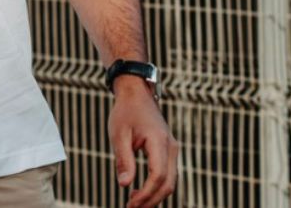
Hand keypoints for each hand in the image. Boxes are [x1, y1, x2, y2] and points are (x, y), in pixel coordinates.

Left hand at [109, 78, 178, 207]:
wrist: (136, 93)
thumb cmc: (125, 112)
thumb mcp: (119, 134)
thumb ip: (123, 159)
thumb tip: (125, 185)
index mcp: (158, 141)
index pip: (158, 175)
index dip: (146, 193)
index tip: (130, 203)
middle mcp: (170, 146)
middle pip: (168, 183)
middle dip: (151, 200)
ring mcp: (172, 148)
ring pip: (170, 181)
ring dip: (155, 196)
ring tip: (134, 203)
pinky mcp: (169, 150)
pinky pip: (168, 174)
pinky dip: (157, 186)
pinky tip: (141, 192)